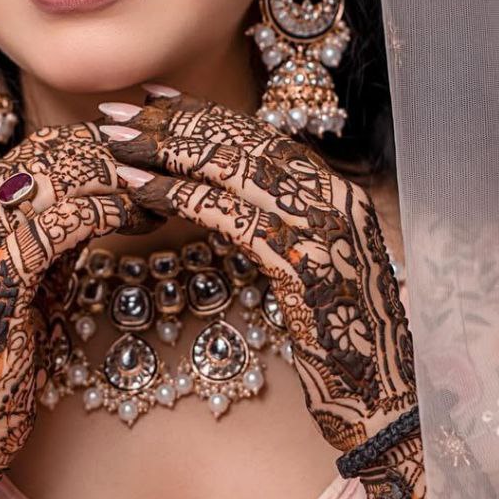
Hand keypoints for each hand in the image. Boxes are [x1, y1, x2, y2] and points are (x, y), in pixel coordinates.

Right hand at [0, 124, 153, 478]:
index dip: (95, 146)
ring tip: (159, 196)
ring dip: (118, 180)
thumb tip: (110, 189)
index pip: (38, 150)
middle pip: (48, 153)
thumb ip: (57, 231)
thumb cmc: (8, 353)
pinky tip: (139, 219)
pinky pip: (63, 222)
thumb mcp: (36, 278)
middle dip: (114, 155)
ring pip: (57, 177)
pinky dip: (108, 211)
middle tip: (163, 172)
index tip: (147, 160)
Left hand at [102, 90, 414, 454]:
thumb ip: (276, 227)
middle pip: (242, 142)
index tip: (154, 99)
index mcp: (336, 193)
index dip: (202, 113)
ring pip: (233, 170)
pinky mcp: (305, 265)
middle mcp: (335, 199)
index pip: (259, 136)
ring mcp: (325, 228)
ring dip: (167, 151)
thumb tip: (220, 198)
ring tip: (116, 142)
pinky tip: (139, 190)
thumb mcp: (305, 270)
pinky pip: (231, 217)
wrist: (382, 398)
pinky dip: (179, 197)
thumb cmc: (337, 341)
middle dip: (175, 122)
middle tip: (118, 112)